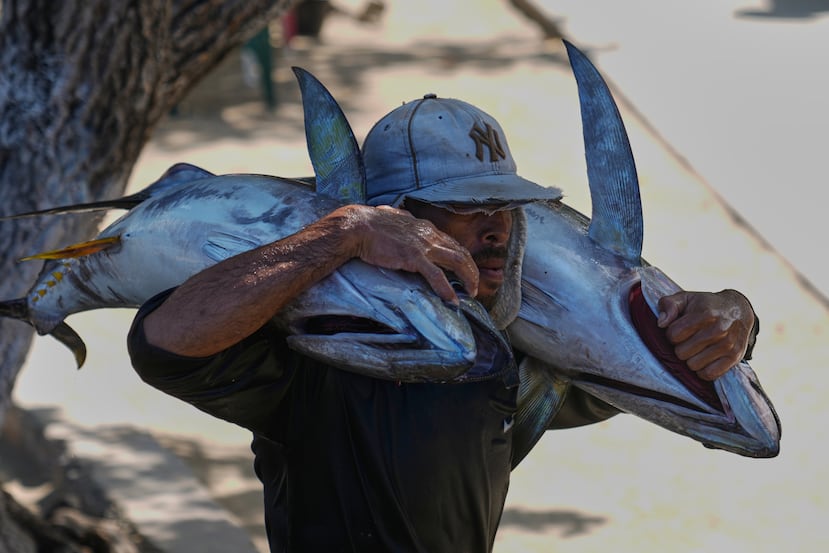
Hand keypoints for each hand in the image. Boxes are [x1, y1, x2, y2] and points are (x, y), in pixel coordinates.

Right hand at [340, 205, 478, 304]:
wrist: (358, 226)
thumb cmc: (371, 223)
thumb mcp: (395, 218)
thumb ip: (404, 221)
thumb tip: (404, 218)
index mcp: (426, 228)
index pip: (453, 244)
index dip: (463, 259)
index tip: (465, 272)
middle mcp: (430, 235)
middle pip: (461, 253)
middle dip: (471, 271)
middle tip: (473, 287)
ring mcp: (423, 246)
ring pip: (457, 262)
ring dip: (467, 279)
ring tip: (471, 293)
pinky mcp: (414, 258)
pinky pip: (437, 276)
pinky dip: (447, 289)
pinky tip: (452, 300)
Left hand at [657, 289, 754, 380]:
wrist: (739, 310)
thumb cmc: (705, 305)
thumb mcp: (685, 298)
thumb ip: (668, 305)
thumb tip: (661, 323)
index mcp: (705, 314)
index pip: (673, 335)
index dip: (672, 334)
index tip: (679, 329)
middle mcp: (719, 330)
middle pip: (681, 352)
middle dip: (681, 347)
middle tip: (688, 340)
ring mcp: (728, 345)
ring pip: (693, 365)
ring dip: (691, 359)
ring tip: (696, 348)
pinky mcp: (735, 357)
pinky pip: (709, 374)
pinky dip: (702, 370)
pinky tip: (704, 359)